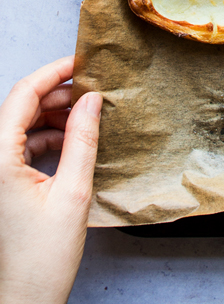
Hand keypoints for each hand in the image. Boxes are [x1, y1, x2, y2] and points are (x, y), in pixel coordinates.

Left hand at [0, 58, 100, 303]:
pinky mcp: (1, 184)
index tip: (82, 62)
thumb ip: (82, 140)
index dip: (53, 74)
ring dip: (53, 116)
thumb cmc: (43, 256)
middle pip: (19, 109)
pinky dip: (48, 137)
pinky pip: (21, 146)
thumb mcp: (73, 191)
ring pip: (20, 126)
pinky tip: (73, 142)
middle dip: (57, 95)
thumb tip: (92, 100)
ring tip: (88, 116)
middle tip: (94, 90)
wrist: (25, 296)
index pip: (21, 97)